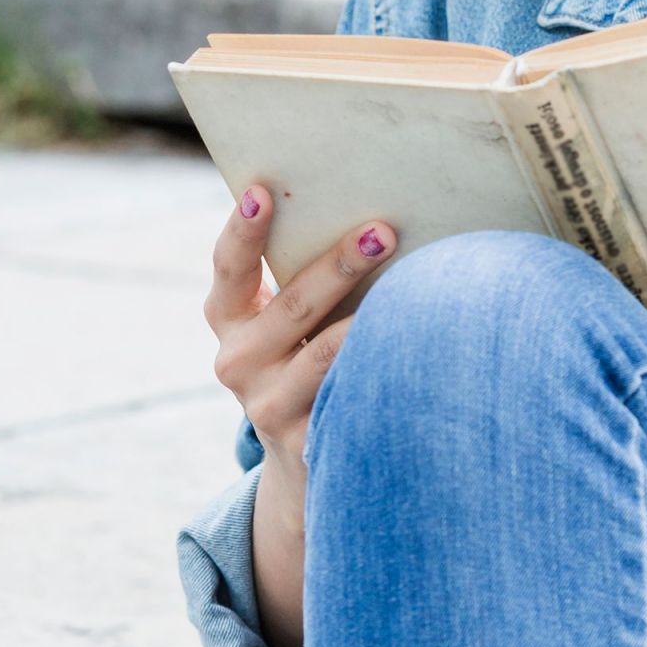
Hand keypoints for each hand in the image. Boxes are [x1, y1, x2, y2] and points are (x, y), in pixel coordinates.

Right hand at [203, 184, 397, 494]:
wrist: (299, 455)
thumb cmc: (305, 354)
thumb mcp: (286, 319)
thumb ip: (303, 276)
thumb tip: (370, 215)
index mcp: (230, 318)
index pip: (230, 268)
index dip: (243, 230)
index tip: (263, 190)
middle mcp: (237, 361)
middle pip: (293, 306)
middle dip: (339, 265)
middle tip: (383, 231)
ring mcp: (267, 405)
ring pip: (325, 353)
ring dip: (369, 319)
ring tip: (414, 288)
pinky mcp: (305, 440)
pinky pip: (351, 395)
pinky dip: (380, 367)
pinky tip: (416, 348)